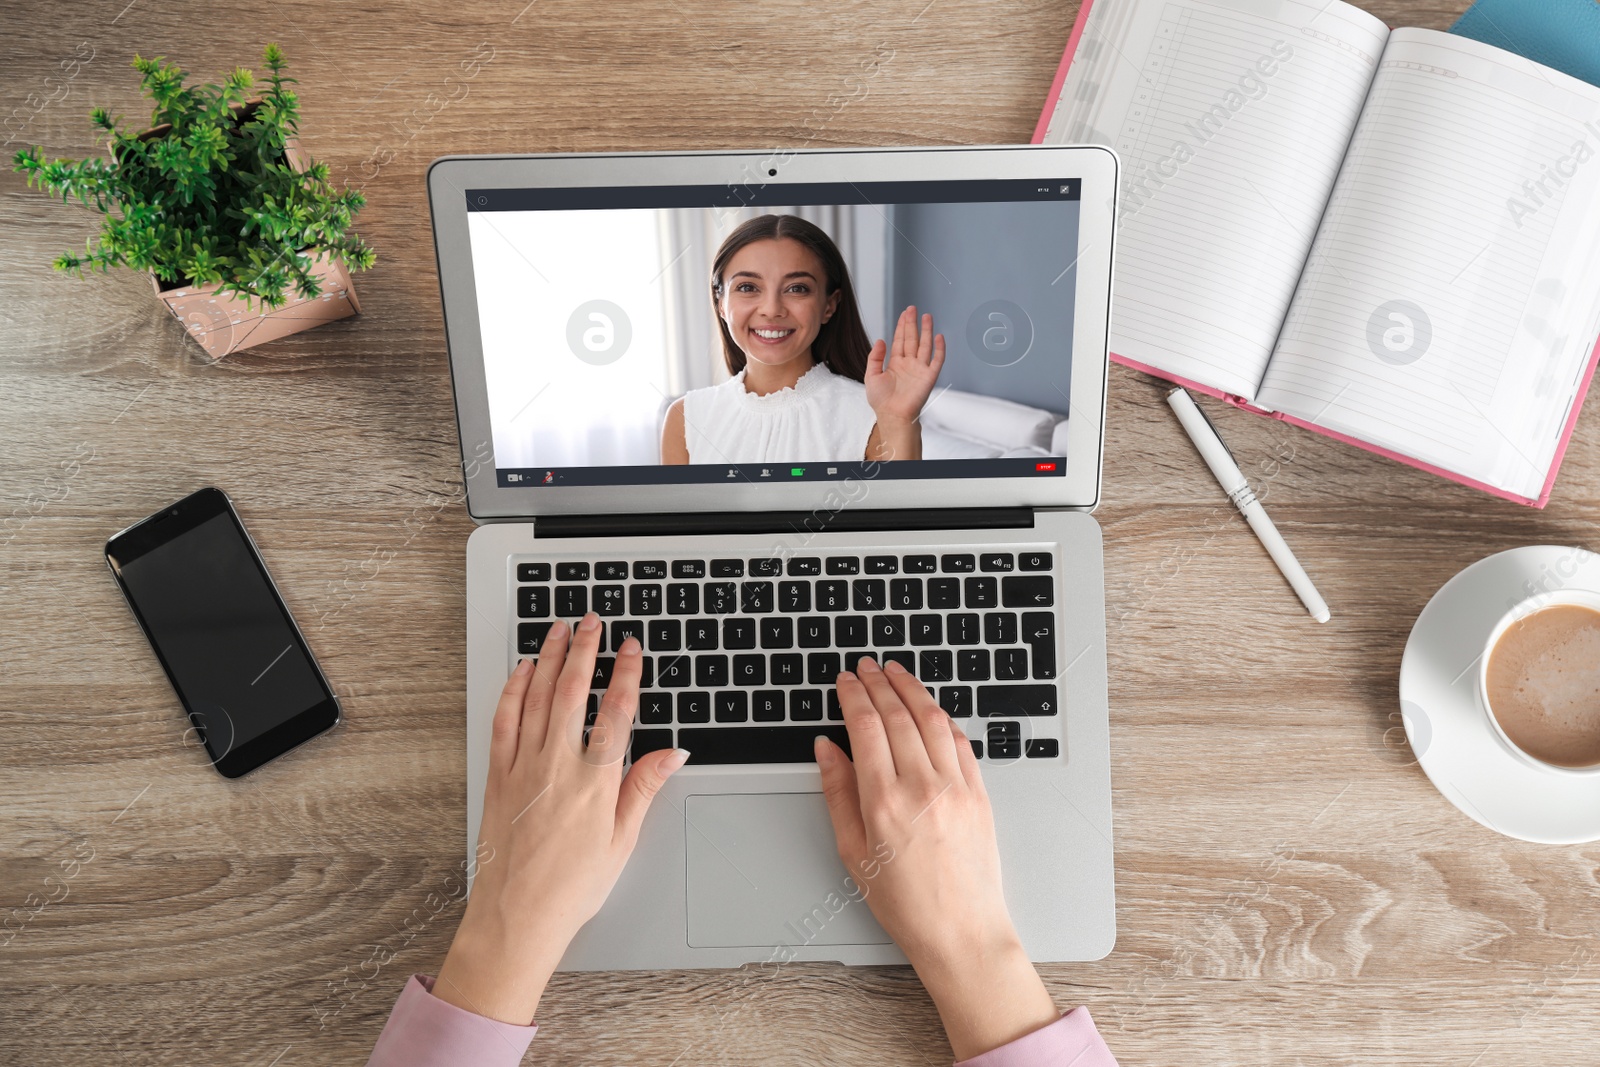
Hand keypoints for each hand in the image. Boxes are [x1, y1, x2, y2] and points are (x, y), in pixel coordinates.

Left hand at [434, 614, 687, 1023]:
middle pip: (573, 691)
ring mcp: (523, 767)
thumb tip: (671, 753)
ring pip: (537, 697)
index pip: (617, 712)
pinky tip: (520, 671)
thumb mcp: (622, 841)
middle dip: (585, 650)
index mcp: (595, 782)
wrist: (517, 916)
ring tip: (559, 630)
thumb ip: (644, 788)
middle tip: (593, 621)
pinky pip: (505, 721)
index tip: (632, 649)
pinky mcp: (498, 776)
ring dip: (549, 658)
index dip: (627, 674)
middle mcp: (558, 766)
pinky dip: (513, 690)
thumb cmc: (570, 887)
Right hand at [814, 658, 1058, 1059]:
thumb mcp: (853, 852)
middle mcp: (922, 787)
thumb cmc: (906, 903)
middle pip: (898, 715)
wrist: (961, 932)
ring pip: (932, 719)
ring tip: (896, 672)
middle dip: (879, 683)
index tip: (845, 680)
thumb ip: (838, 793)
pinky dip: (942, 717)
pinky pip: (960, 741)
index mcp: (884, 802)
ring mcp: (956, 787)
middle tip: (866, 666)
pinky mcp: (980, 793)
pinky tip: (930, 709)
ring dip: (912, 689)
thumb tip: (827, 749)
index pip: (865, 727)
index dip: (853, 695)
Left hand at [865, 305, 944, 429]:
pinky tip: (939, 336)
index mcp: (895, 363)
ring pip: (925, 345)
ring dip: (926, 331)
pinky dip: (939, 349)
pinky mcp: (929, 377)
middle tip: (913, 309)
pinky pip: (936, 360)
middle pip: (912, 339)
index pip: (900, 340)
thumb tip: (881, 340)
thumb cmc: (881, 401)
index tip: (904, 313)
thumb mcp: (871, 375)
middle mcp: (909, 364)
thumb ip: (875, 357)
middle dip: (912, 323)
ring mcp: (920, 369)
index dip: (902, 326)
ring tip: (927, 316)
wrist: (892, 415)